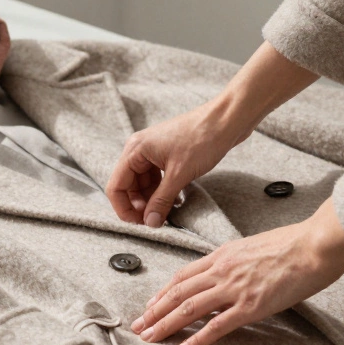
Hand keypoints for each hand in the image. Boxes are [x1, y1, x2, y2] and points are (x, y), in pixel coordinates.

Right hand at [106, 102, 244, 226]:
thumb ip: (161, 200)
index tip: (139, 224)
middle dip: (139, 206)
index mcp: (135, 150)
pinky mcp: (167, 155)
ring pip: (143, 184)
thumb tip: (150, 222)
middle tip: (154, 221)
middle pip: (128, 186)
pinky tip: (173, 201)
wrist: (227, 120)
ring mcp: (153, 152)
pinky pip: (156, 178)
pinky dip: (162, 192)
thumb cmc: (203, 138)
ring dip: (152, 200)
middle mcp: (139, 150)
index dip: (124, 209)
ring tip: (165, 213)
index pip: (116, 186)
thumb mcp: (179, 175)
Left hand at [130, 198, 343, 344]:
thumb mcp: (255, 246)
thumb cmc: (294, 244)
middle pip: (178, 292)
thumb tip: (230, 272)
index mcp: (223, 254)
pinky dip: (197, 340)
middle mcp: (222, 271)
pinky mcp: (250, 306)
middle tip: (138, 326)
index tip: (151, 304)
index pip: (183, 275)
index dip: (163, 292)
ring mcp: (234, 288)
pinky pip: (216, 326)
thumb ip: (237, 260)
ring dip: (165, 325)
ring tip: (150, 338)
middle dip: (154, 311)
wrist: (316, 244)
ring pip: (188, 308)